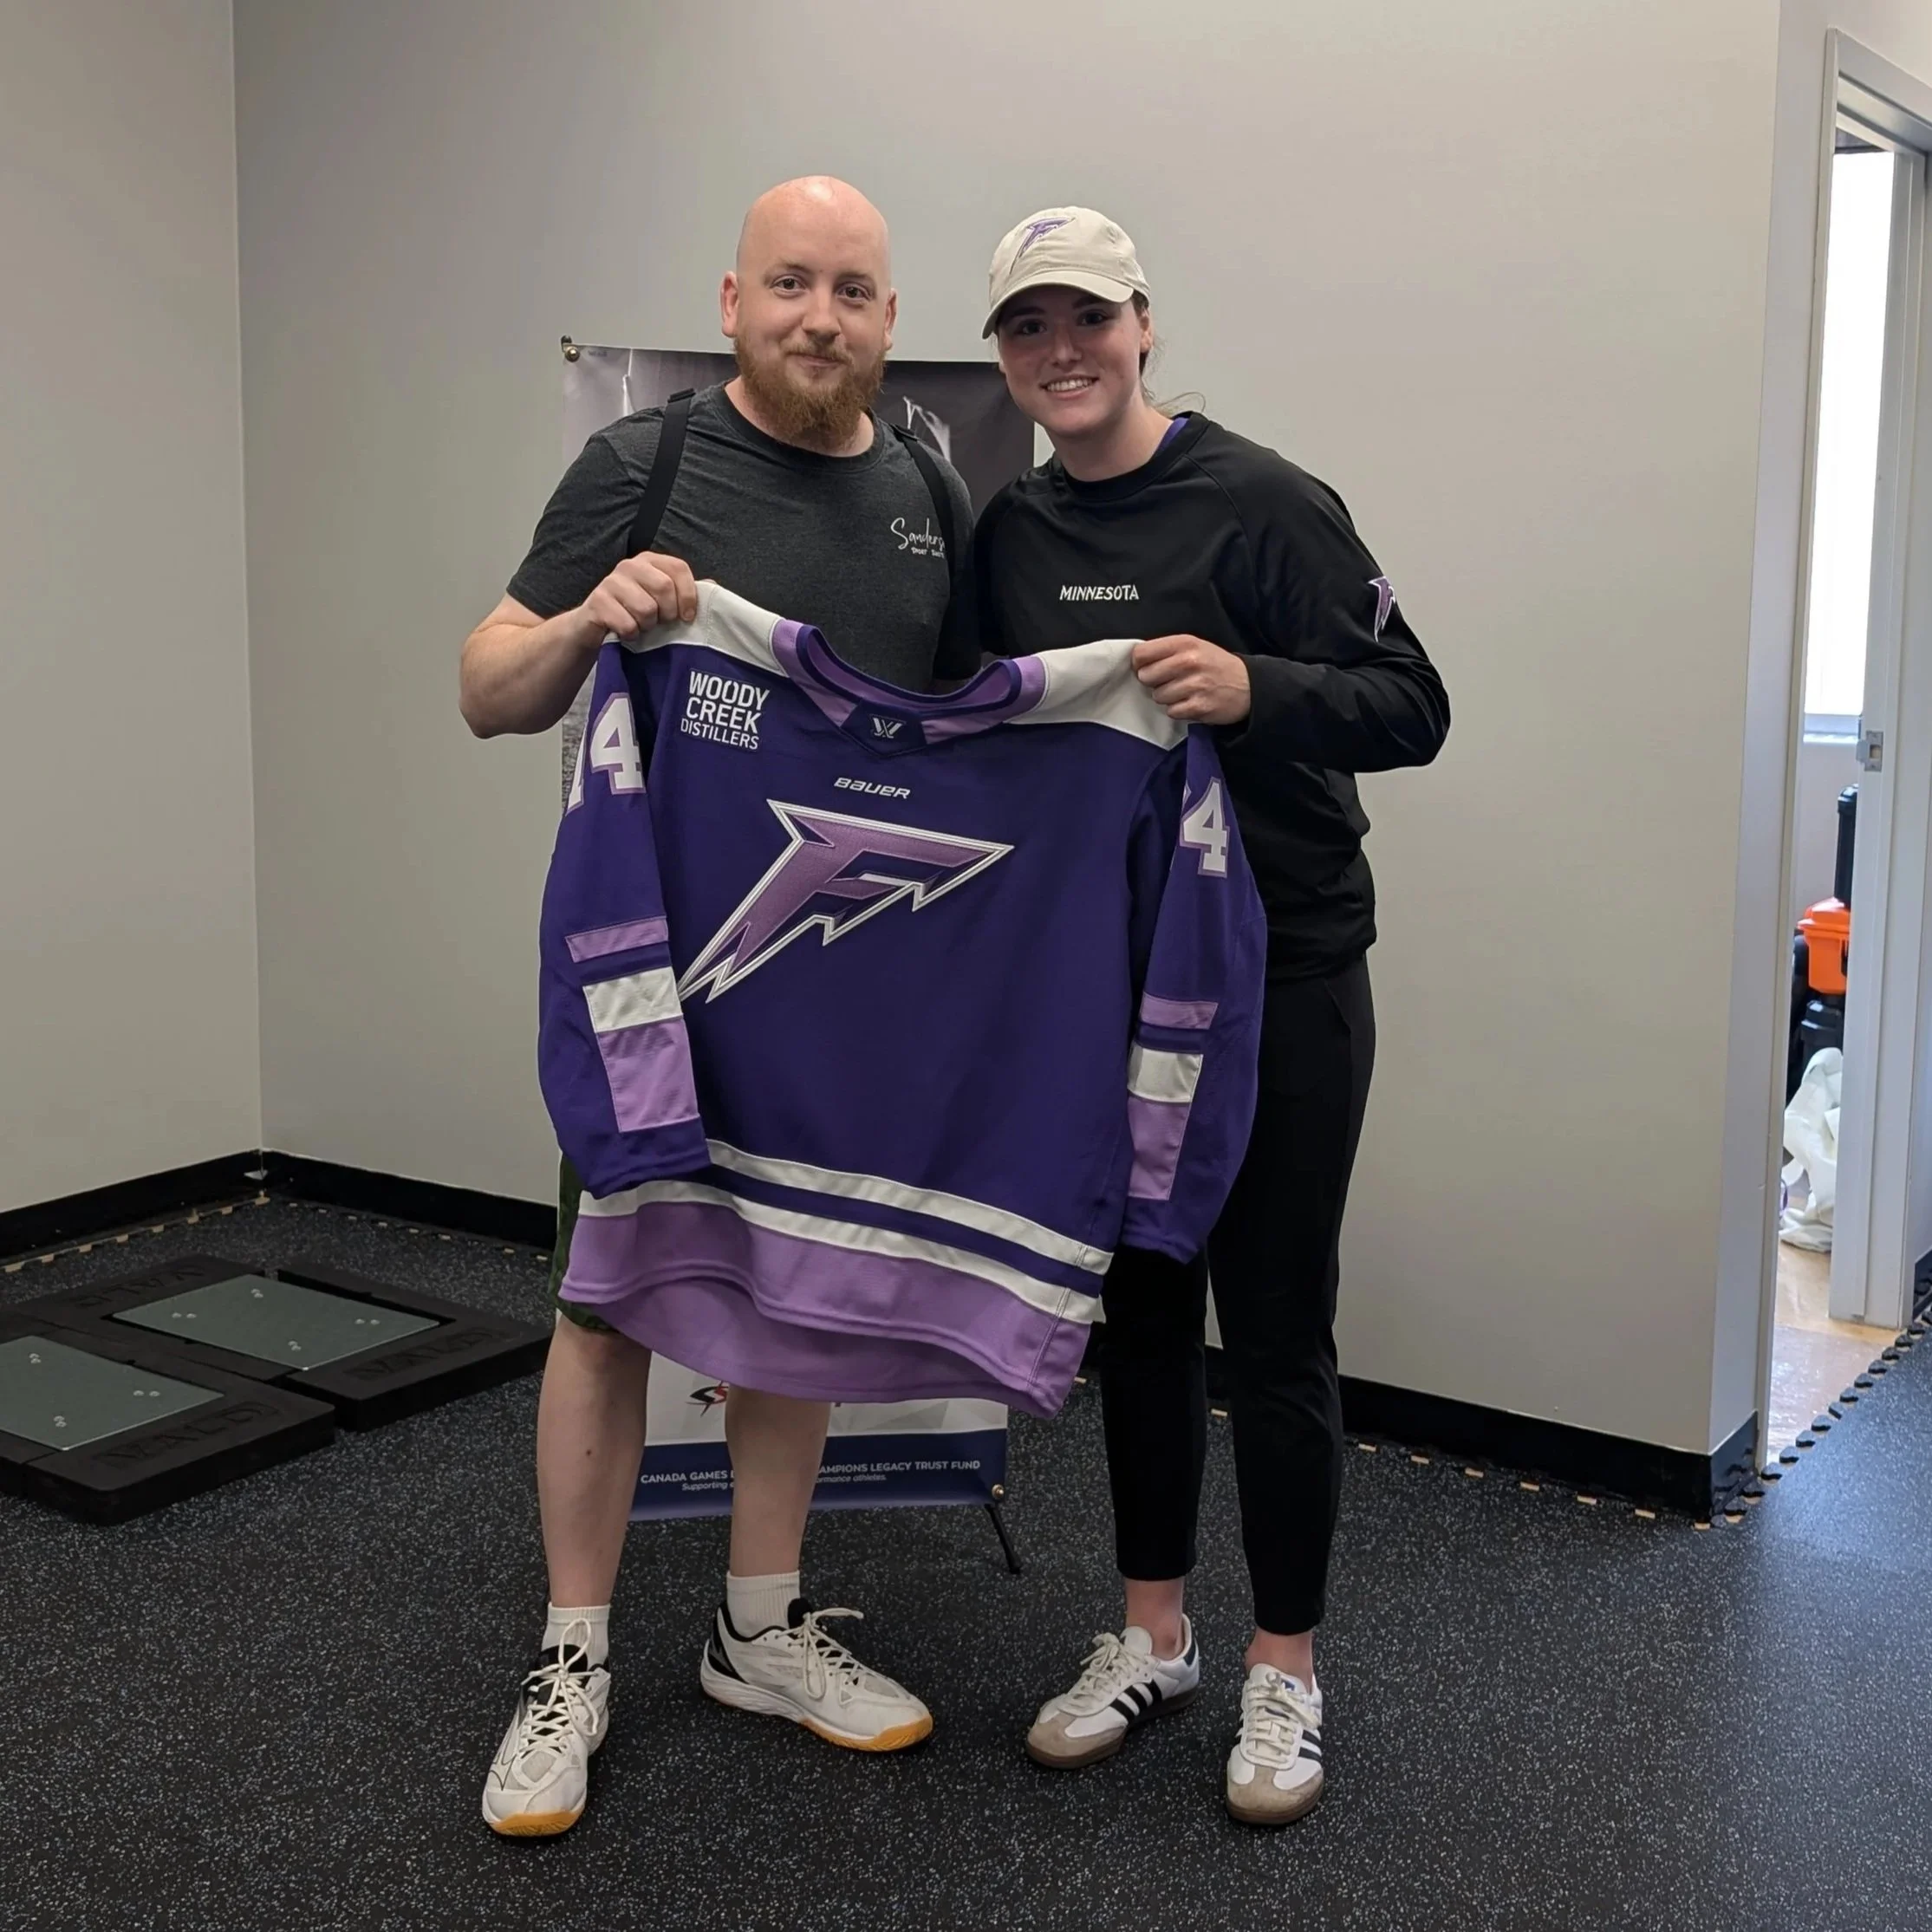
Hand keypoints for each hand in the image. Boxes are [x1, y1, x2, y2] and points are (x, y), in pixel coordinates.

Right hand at [578, 551, 698, 643]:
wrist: (595, 627)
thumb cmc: (635, 613)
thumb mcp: (662, 600)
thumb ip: (685, 592)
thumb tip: (713, 587)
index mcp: (650, 561)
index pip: (678, 568)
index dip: (688, 594)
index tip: (688, 617)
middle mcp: (630, 566)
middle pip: (664, 587)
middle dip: (668, 613)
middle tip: (662, 623)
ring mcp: (611, 582)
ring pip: (646, 608)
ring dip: (648, 626)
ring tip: (643, 627)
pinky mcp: (597, 602)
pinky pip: (627, 624)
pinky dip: (631, 635)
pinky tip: (627, 633)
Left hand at [1131, 634, 1251, 724]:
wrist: (1248, 685)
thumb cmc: (1215, 665)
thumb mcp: (1195, 646)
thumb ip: (1167, 650)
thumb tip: (1137, 662)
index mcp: (1185, 643)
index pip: (1142, 654)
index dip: (1139, 664)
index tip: (1146, 668)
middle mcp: (1189, 661)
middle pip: (1146, 676)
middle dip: (1153, 682)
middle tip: (1168, 681)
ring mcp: (1195, 685)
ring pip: (1158, 696)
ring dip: (1167, 697)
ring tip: (1184, 692)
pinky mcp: (1199, 706)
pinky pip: (1172, 711)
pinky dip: (1179, 710)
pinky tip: (1191, 702)